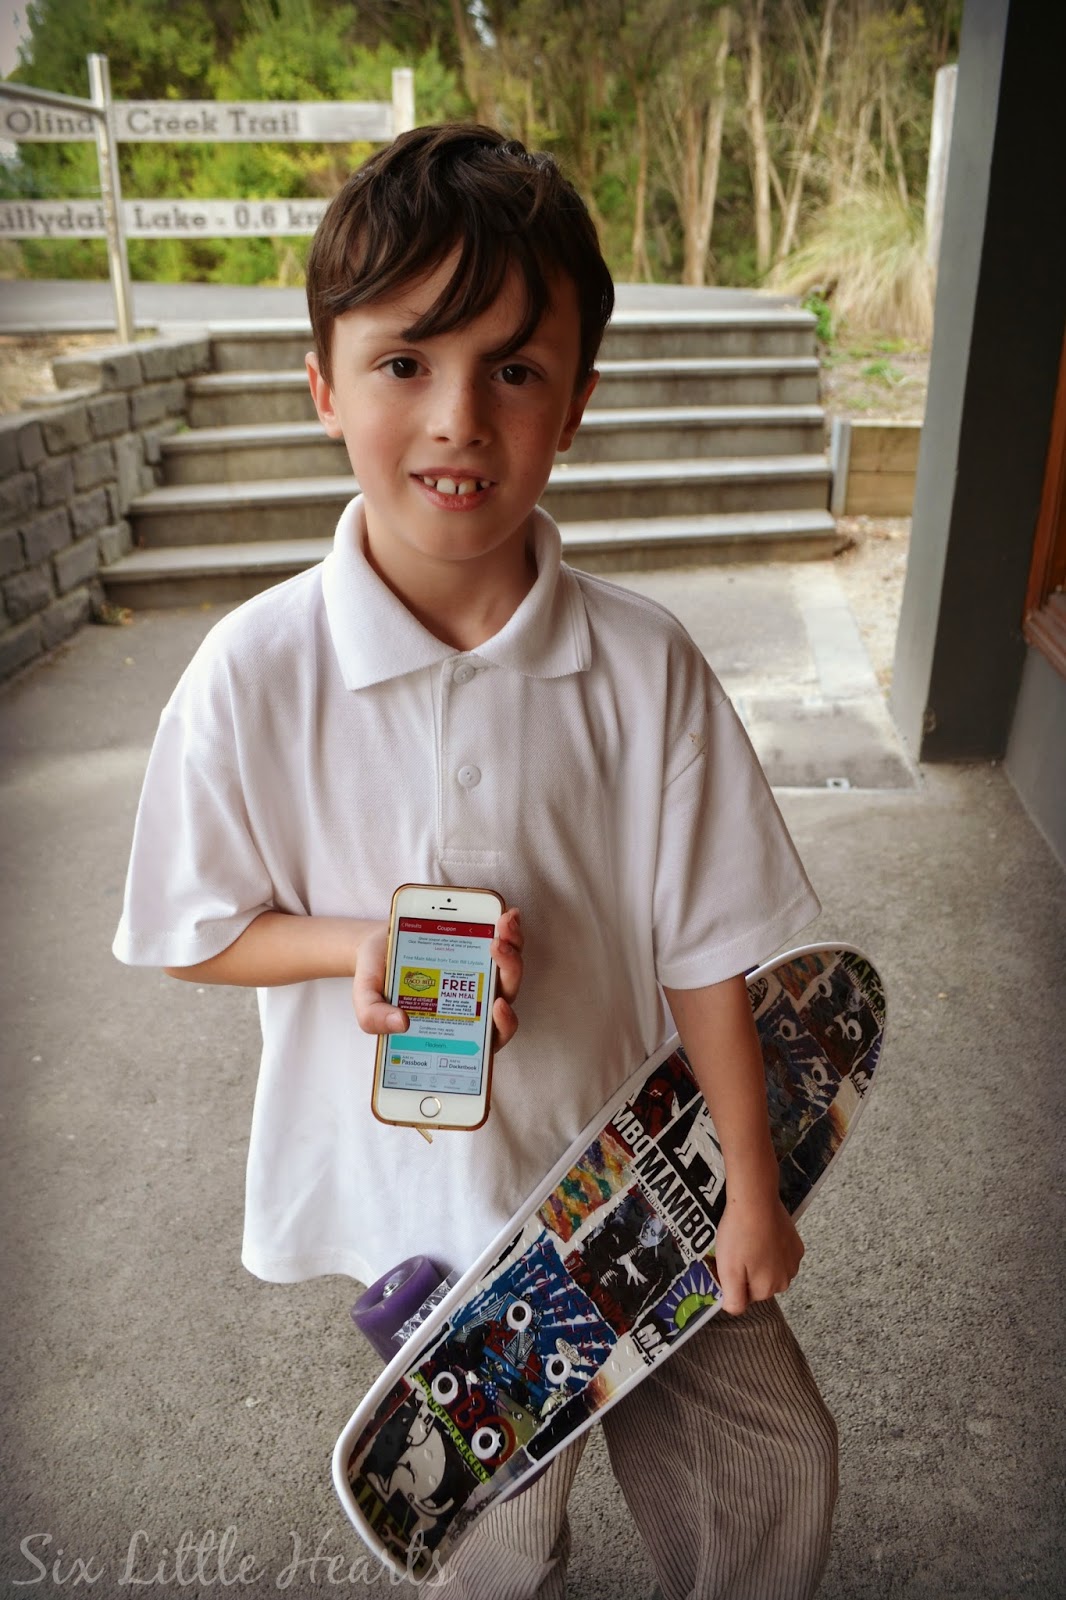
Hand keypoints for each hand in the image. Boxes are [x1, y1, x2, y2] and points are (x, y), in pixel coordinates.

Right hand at [351, 907, 523, 1050]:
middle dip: (509, 969)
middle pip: (507, 993)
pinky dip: (508, 929)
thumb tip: (401, 1024)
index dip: (503, 1024)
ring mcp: (482, 976)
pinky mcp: (484, 951)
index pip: (491, 1036)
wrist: (377, 948)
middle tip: (497, 948)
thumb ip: (374, 1017)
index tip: (497, 1005)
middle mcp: (475, 1004)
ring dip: (513, 944)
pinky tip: (505, 913)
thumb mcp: (367, 999)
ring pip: (510, 967)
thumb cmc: (377, 980)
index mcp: (456, 1026)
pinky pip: (506, 943)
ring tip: (503, 923)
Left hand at [713, 1192, 803, 1315]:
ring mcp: (794, 1262)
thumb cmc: (738, 1235)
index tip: (727, 1261)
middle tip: (736, 1249)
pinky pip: (781, 1254)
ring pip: (771, 1269)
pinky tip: (763, 1233)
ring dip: (761, 1259)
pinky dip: (772, 1247)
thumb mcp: (727, 1271)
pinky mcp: (797, 1245)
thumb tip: (734, 1309)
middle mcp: (785, 1281)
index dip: (733, 1279)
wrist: (756, 1201)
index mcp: (767, 1290)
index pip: (745, 1295)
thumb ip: (733, 1299)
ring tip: (749, 1239)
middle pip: (760, 1283)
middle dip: (748, 1271)